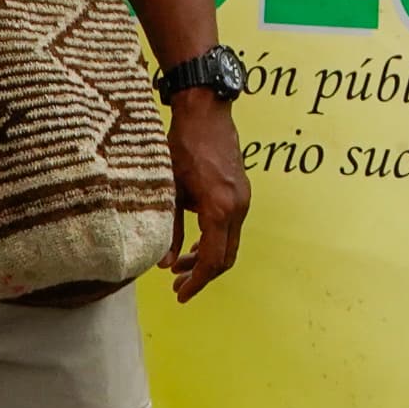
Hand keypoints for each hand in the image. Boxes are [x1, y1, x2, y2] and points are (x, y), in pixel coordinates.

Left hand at [165, 89, 248, 301]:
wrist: (206, 112)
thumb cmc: (184, 147)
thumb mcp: (170, 191)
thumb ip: (170, 230)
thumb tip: (165, 263)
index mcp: (220, 209)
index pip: (213, 260)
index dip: (197, 282)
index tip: (180, 294)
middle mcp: (238, 207)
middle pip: (227, 257)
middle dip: (203, 275)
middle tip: (177, 285)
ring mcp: (242, 199)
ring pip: (230, 243)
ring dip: (207, 258)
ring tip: (180, 266)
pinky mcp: (240, 192)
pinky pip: (231, 228)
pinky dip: (214, 241)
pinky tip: (194, 242)